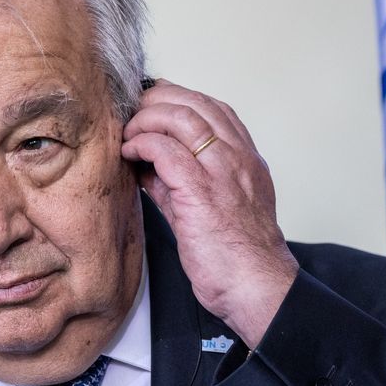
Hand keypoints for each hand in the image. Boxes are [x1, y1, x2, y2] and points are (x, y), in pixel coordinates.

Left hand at [121, 80, 298, 347]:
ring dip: (147, 119)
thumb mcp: (212, 209)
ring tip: (128, 133)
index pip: (214, 108)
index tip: (153, 105)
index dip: (179, 98)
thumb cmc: (238, 258)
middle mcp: (239, 158)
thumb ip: (182, 183)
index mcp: (247, 160)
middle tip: (133, 113)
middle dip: (157, 100)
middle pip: (196, 103)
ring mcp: (223, 172)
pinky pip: (166, 150)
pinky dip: (143, 144)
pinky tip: (130, 152)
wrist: (256, 287)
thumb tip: (149, 167)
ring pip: (182, 118)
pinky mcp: (201, 191)